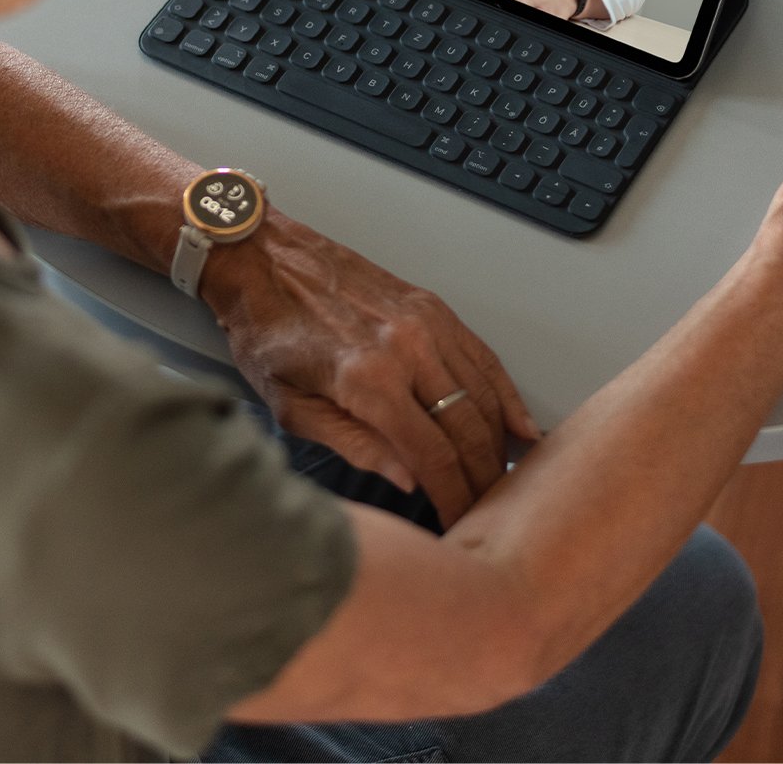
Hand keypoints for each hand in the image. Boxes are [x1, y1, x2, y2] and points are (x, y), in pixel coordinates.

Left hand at [199, 211, 539, 526]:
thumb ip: (354, 445)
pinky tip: (520, 425)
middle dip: (483, 478)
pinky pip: (483, 357)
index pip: (431, 456)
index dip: (452, 497)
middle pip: (467, 429)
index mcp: (366, 379)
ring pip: (484, 395)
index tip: (459, 523)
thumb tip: (408, 479)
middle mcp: (406, 349)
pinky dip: (505, 394)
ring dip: (498, 442)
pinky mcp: (433, 308)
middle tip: (487, 511)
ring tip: (501, 479)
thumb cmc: (266, 330)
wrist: (263, 260)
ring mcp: (426, 324)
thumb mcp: (290, 406)